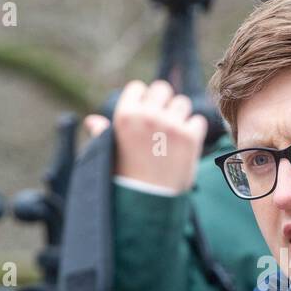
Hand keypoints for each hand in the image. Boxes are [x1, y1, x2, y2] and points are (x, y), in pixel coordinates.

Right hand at [86, 79, 207, 194]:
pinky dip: (193, 131)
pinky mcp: (190, 137)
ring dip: (179, 115)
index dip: (142, 100)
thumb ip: (103, 134)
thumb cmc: (125, 179)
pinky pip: (198, 121)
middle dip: (163, 103)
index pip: (138, 87)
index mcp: (125, 115)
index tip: (144, 115)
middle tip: (161, 124)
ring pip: (182, 103)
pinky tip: (184, 145)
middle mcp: (148, 115)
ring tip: (172, 135)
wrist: (148, 203)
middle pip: (163, 89)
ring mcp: (171, 125)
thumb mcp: (109, 154)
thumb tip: (93, 121)